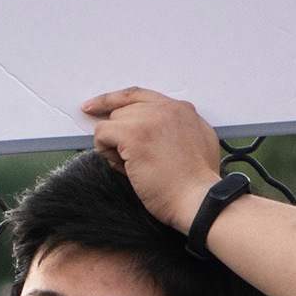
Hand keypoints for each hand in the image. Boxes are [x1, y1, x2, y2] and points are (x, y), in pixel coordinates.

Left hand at [81, 88, 226, 231]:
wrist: (199, 199)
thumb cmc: (196, 184)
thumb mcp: (198, 144)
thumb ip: (176, 129)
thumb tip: (147, 132)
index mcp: (181, 109)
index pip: (139, 96)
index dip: (115, 100)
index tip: (96, 106)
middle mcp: (166, 108)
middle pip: (124, 110)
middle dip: (120, 133)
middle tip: (130, 160)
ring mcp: (149, 119)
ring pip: (112, 121)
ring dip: (115, 145)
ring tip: (133, 166)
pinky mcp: (134, 134)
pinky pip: (102, 133)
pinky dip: (105, 150)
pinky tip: (123, 165)